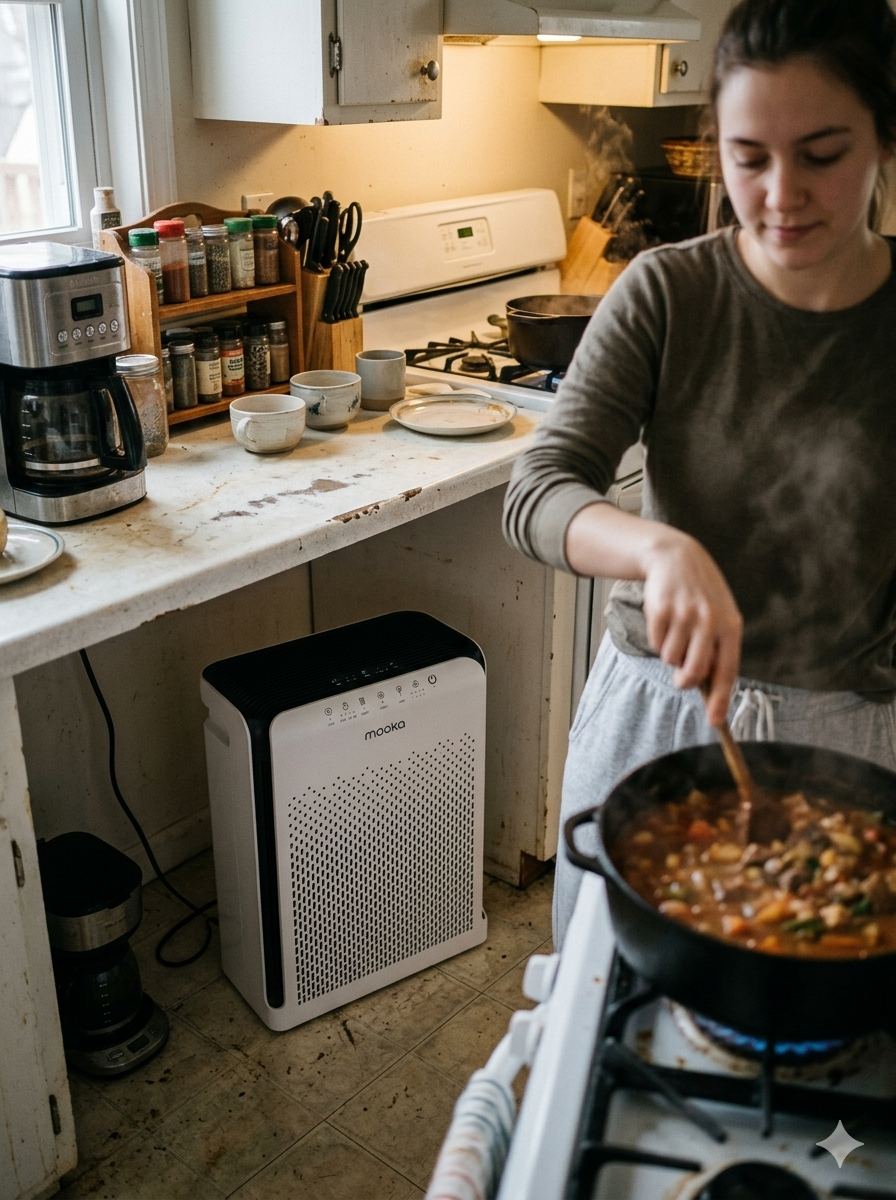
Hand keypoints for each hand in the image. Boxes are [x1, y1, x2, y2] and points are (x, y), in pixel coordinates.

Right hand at [641, 529, 742, 725]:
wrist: (676, 557)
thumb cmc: (701, 593)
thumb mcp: (719, 616)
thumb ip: (717, 648)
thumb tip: (709, 689)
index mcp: (730, 626)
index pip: (727, 670)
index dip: (721, 699)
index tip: (715, 721)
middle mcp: (709, 621)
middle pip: (694, 672)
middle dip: (685, 680)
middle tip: (681, 676)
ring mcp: (684, 615)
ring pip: (671, 658)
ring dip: (670, 651)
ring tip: (676, 630)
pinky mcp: (661, 610)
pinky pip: (656, 642)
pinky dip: (657, 638)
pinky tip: (665, 619)